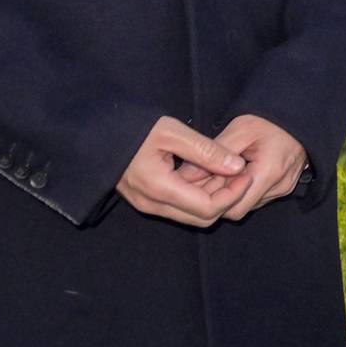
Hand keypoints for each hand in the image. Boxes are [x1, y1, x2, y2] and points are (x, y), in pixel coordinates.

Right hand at [117, 115, 248, 226]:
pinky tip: (207, 174)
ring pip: (191, 216)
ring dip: (213, 199)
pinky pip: (179, 209)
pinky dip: (199, 197)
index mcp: (159, 188)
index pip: (208, 208)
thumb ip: (206, 150)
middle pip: (202, 218)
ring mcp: (147, 205)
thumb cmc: (133, 128)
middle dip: (226, 199)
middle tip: (240, 174)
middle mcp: (152, 204)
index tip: (246, 173)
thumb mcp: (173, 131)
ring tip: (226, 171)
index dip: (233, 194)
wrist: (99, 134)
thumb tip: (237, 167)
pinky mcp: (146, 201)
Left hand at [184, 114, 307, 220]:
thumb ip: (213, 153)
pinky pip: (257, 198)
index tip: (198, 182)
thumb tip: (186, 175)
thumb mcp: (240, 129)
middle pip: (239, 210)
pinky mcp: (284, 187)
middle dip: (219, 197)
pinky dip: (243, 190)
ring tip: (222, 172)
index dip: (211, 198)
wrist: (299, 115)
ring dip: (231, 193)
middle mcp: (279, 186)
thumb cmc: (269, 121)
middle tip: (207, 177)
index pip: (233, 206)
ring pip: (247, 205)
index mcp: (268, 172)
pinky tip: (236, 173)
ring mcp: (283, 189)